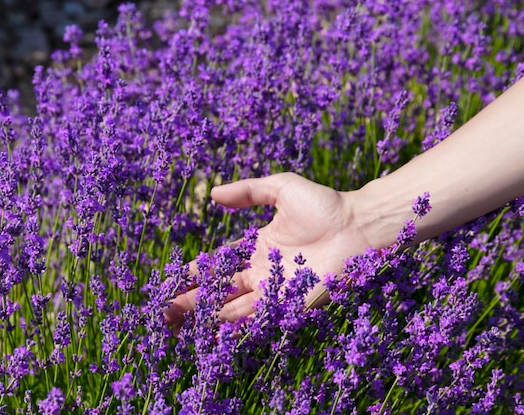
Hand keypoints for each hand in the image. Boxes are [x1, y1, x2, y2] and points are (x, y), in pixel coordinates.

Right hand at [163, 172, 370, 325]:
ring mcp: (275, 290)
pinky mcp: (290, 303)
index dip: (194, 273)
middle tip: (165, 312)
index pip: (218, 264)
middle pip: (219, 291)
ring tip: (177, 324)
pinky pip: (257, 316)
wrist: (358, 225)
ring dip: (205, 316)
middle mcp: (262, 273)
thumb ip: (248, 191)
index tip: (171, 281)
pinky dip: (234, 325)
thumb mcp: (280, 189)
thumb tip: (213, 194)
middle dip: (191, 302)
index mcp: (258, 248)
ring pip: (231, 307)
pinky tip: (212, 334)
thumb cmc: (324, 205)